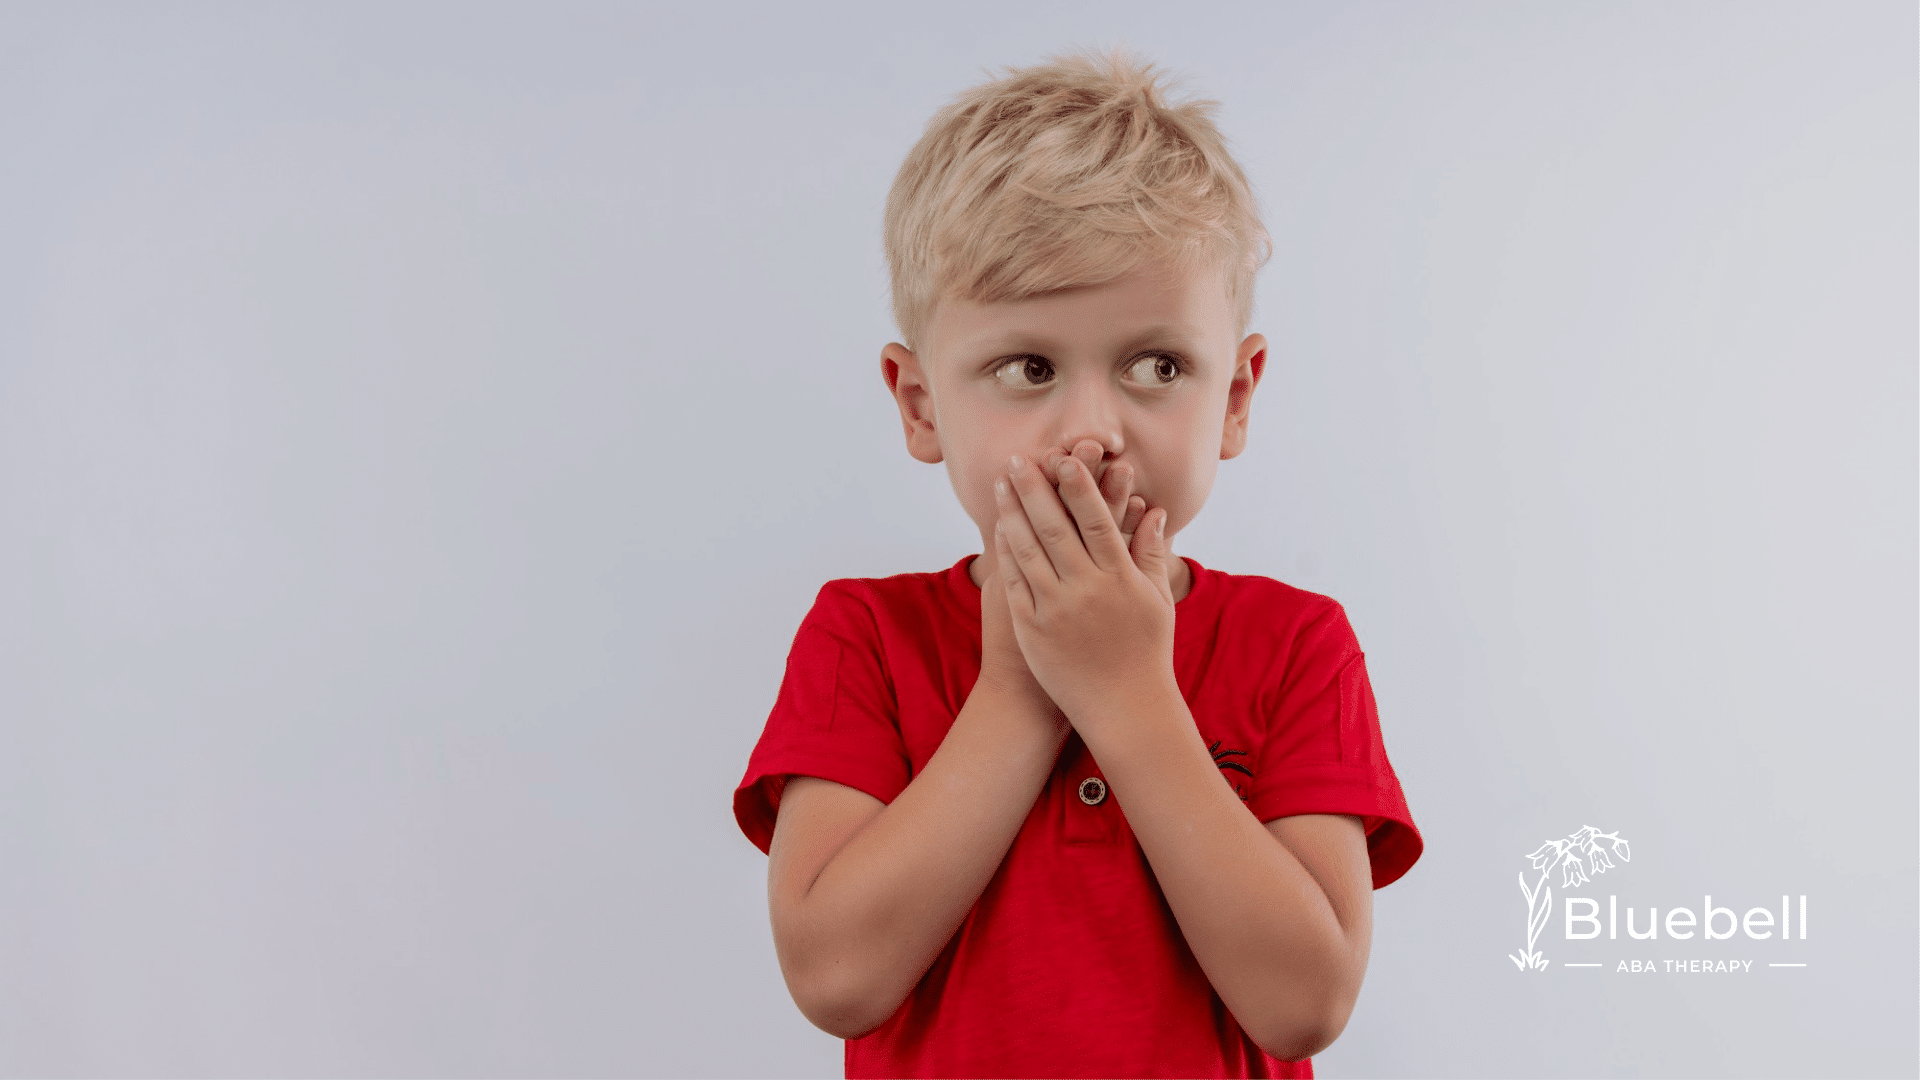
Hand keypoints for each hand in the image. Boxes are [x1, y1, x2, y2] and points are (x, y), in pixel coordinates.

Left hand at [992, 443, 1177, 732]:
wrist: (1124, 710)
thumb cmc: (1146, 653)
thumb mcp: (1157, 600)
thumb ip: (1151, 552)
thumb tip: (1154, 510)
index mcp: (1120, 578)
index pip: (1095, 520)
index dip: (1079, 487)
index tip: (1065, 458)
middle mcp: (1086, 589)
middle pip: (1053, 527)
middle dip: (1033, 488)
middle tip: (1018, 458)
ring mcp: (1056, 609)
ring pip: (1027, 550)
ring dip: (1011, 512)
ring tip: (1000, 484)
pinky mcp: (1033, 629)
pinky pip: (1015, 583)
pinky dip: (1005, 553)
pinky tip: (999, 529)